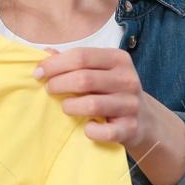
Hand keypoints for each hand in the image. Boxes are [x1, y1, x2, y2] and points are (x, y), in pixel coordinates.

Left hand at [34, 47, 184, 184]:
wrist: (145, 120)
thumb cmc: (113, 91)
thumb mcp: (99, 71)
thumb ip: (74, 61)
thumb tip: (45, 53)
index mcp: (118, 59)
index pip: (81, 55)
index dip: (55, 64)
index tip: (39, 72)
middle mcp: (127, 79)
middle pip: (83, 78)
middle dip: (58, 84)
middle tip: (48, 89)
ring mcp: (130, 105)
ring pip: (91, 104)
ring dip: (70, 106)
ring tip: (65, 106)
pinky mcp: (130, 128)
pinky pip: (103, 131)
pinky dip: (90, 130)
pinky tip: (86, 126)